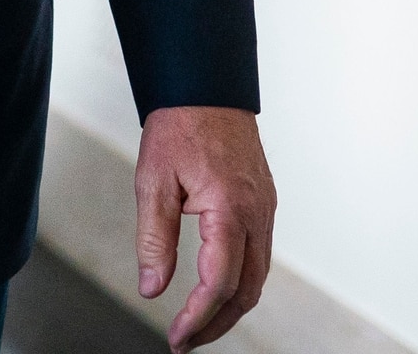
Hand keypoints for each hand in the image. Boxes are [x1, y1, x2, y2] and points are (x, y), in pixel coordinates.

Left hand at [134, 105, 275, 349]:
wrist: (207, 88)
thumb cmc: (180, 127)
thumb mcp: (153, 182)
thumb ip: (154, 240)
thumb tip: (152, 288)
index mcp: (230, 209)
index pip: (219, 282)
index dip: (197, 317)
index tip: (176, 337)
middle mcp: (257, 214)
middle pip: (246, 290)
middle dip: (216, 323)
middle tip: (185, 341)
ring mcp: (265, 210)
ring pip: (258, 277)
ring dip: (230, 307)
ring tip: (198, 324)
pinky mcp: (264, 204)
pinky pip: (260, 256)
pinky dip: (240, 282)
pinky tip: (217, 289)